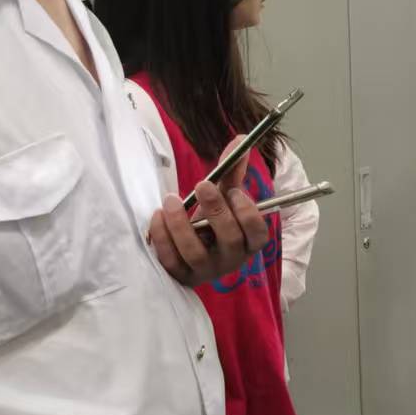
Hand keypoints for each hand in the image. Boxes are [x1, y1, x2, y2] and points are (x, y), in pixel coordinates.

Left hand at [147, 138, 267, 287]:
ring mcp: (206, 270)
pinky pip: (171, 261)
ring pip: (196, 253)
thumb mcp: (223, 197)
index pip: (258, 233)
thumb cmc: (211, 220)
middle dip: (216, 210)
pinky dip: (162, 237)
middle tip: (202, 184)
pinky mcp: (181, 276)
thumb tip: (240, 138)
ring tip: (171, 199)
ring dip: (182, 224)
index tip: (234, 191)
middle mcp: (231, 259)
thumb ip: (232, 172)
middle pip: (229, 240)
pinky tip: (158, 216)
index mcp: (248, 242)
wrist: (186, 248)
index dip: (249, 214)